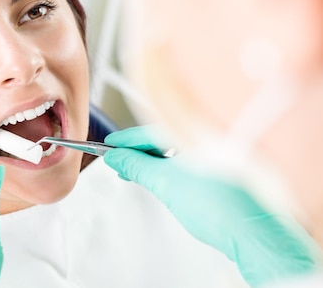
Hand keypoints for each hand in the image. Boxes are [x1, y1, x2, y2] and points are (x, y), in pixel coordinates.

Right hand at [104, 126, 320, 286]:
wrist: (253, 235)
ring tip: (137, 172)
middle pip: (163, 137)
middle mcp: (208, 138)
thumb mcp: (165, 184)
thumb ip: (136, 166)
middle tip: (120, 162)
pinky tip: (162, 177)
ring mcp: (218, 154)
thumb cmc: (222, 208)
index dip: (126, 140)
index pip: (151, 130)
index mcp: (195, 133)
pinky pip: (189, 159)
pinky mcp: (223, 169)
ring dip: (153, 159)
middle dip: (138, 151)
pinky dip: (171, 166)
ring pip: (176, 149)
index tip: (110, 146)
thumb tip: (118, 158)